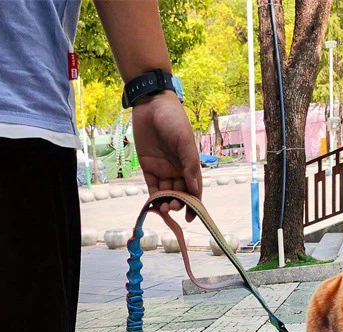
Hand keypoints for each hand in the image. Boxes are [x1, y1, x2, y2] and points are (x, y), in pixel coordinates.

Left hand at [132, 91, 201, 221]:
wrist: (151, 104)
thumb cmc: (172, 119)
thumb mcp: (184, 140)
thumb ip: (189, 164)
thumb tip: (194, 188)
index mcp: (189, 164)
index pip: (194, 189)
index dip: (193, 204)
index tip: (190, 217)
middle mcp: (177, 169)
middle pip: (179, 193)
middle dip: (176, 204)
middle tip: (171, 208)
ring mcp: (163, 169)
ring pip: (165, 193)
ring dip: (165, 202)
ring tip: (162, 208)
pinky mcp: (148, 167)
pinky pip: (151, 186)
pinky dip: (152, 197)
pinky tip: (153, 205)